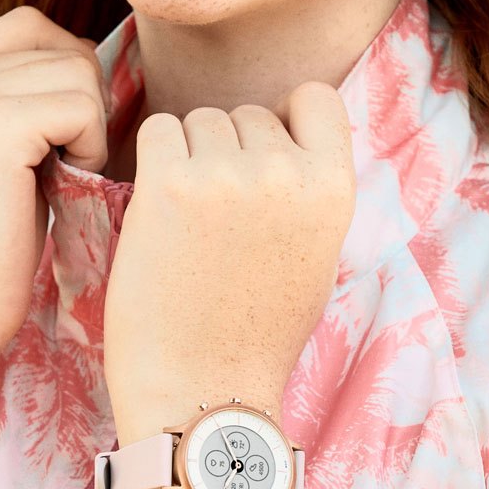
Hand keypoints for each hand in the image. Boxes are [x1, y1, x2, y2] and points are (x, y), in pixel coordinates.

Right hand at [0, 6, 111, 353]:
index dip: (70, 74)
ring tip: (60, 178)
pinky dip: (91, 149)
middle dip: (84, 105)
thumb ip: (19, 97)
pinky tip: (65, 186)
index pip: (31, 28)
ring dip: (90, 129)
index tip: (65, 137)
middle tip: (64, 165)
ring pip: (79, 72)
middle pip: (60, 46)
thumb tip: (90, 54)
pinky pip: (83, 107)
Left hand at [102, 82, 355, 441]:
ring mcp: (227, 175)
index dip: (286, 118)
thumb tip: (287, 142)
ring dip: (188, 156)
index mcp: (334, 190)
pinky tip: (158, 212)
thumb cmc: (257, 336)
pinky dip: (153, 161)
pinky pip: (158, 130)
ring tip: (188, 223)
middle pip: (247, 114)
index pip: (316, 98)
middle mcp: (287, 172)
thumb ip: (309, 194)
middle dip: (230, 150)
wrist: (203, 391)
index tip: (264, 156)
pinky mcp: (169, 183)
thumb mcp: (315, 258)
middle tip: (217, 217)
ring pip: (200, 120)